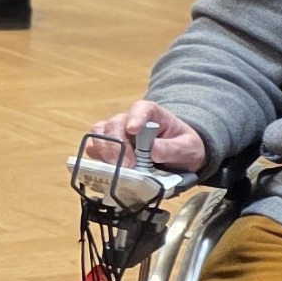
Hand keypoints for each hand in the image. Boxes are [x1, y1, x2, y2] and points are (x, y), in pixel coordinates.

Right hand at [86, 99, 206, 172]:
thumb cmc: (183, 146)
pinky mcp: (107, 148)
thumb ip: (171, 148)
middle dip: (117, 145)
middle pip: (114, 124)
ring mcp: (116, 133)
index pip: (140, 109)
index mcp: (151, 113)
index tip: (133, 130)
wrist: (179, 156)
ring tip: (118, 170)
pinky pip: (94, 150)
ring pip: (99, 135)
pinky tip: (110, 171)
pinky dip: (99, 160)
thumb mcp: (187, 148)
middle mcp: (128, 119)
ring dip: (105, 153)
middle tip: (128, 165)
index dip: (135, 118)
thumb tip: (152, 151)